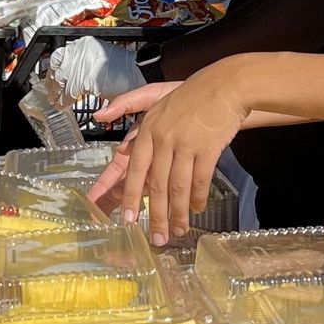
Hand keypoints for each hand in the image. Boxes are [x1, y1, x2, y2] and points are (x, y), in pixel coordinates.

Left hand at [90, 63, 253, 242]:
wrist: (225, 86)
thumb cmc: (190, 94)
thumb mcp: (154, 95)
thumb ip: (125, 105)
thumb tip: (98, 115)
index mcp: (148, 130)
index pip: (134, 169)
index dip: (129, 196)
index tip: (126, 219)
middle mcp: (164, 139)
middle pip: (156, 185)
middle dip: (155, 215)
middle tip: (157, 238)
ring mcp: (187, 144)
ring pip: (178, 187)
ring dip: (178, 212)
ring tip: (178, 230)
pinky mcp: (209, 148)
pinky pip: (200, 180)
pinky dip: (197, 198)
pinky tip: (196, 209)